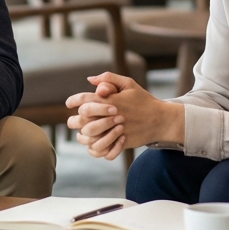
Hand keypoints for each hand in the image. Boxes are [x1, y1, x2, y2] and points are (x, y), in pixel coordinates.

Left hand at [66, 72, 184, 160]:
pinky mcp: (120, 143)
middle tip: (74, 119)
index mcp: (110, 101)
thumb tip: (89, 80)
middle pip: (82, 120)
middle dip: (75, 120)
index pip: (84, 100)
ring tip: (82, 132)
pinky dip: (94, 149)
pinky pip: (100, 151)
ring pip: (89, 137)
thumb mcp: (128, 84)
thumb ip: (108, 78)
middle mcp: (110, 116)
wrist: (160, 119)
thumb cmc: (143, 100)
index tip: (68, 103)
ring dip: (83, 135)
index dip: (73, 101)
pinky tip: (94, 143)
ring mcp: (115, 131)